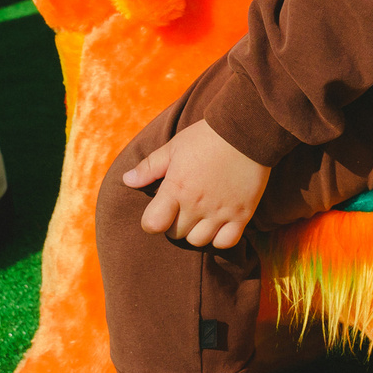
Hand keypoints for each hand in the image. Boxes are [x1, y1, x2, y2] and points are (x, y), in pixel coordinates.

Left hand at [125, 122, 269, 248]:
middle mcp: (197, 205)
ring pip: (199, 241)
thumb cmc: (206, 137)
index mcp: (176, 188)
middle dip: (174, 225)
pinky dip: (220, 238)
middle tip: (182, 209)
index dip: (152, 222)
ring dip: (196, 232)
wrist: (246, 130)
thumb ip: (149, 167)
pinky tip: (219, 224)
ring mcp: (221, 211)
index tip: (159, 212)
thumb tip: (127, 180)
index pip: (153, 224)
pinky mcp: (242, 214)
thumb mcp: (173, 147)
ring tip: (200, 217)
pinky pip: (225, 242)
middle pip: (176, 235)